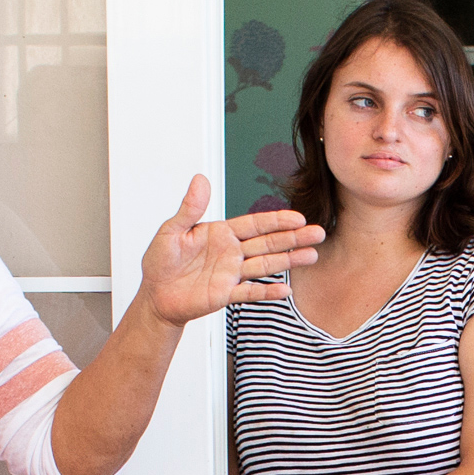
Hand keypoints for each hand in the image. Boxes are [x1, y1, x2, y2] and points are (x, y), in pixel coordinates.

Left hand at [137, 176, 324, 325]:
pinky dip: (267, 292)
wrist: (155, 295)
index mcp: (221, 234)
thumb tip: (201, 179)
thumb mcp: (171, 231)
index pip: (254, 225)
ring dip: (289, 261)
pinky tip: (286, 289)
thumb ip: (189, 208)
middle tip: (318, 233)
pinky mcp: (225, 294)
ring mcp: (231, 274)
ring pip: (265, 265)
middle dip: (294, 238)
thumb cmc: (161, 262)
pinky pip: (249, 292)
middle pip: (268, 243)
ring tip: (312, 255)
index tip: (298, 218)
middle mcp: (231, 253)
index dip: (276, 221)